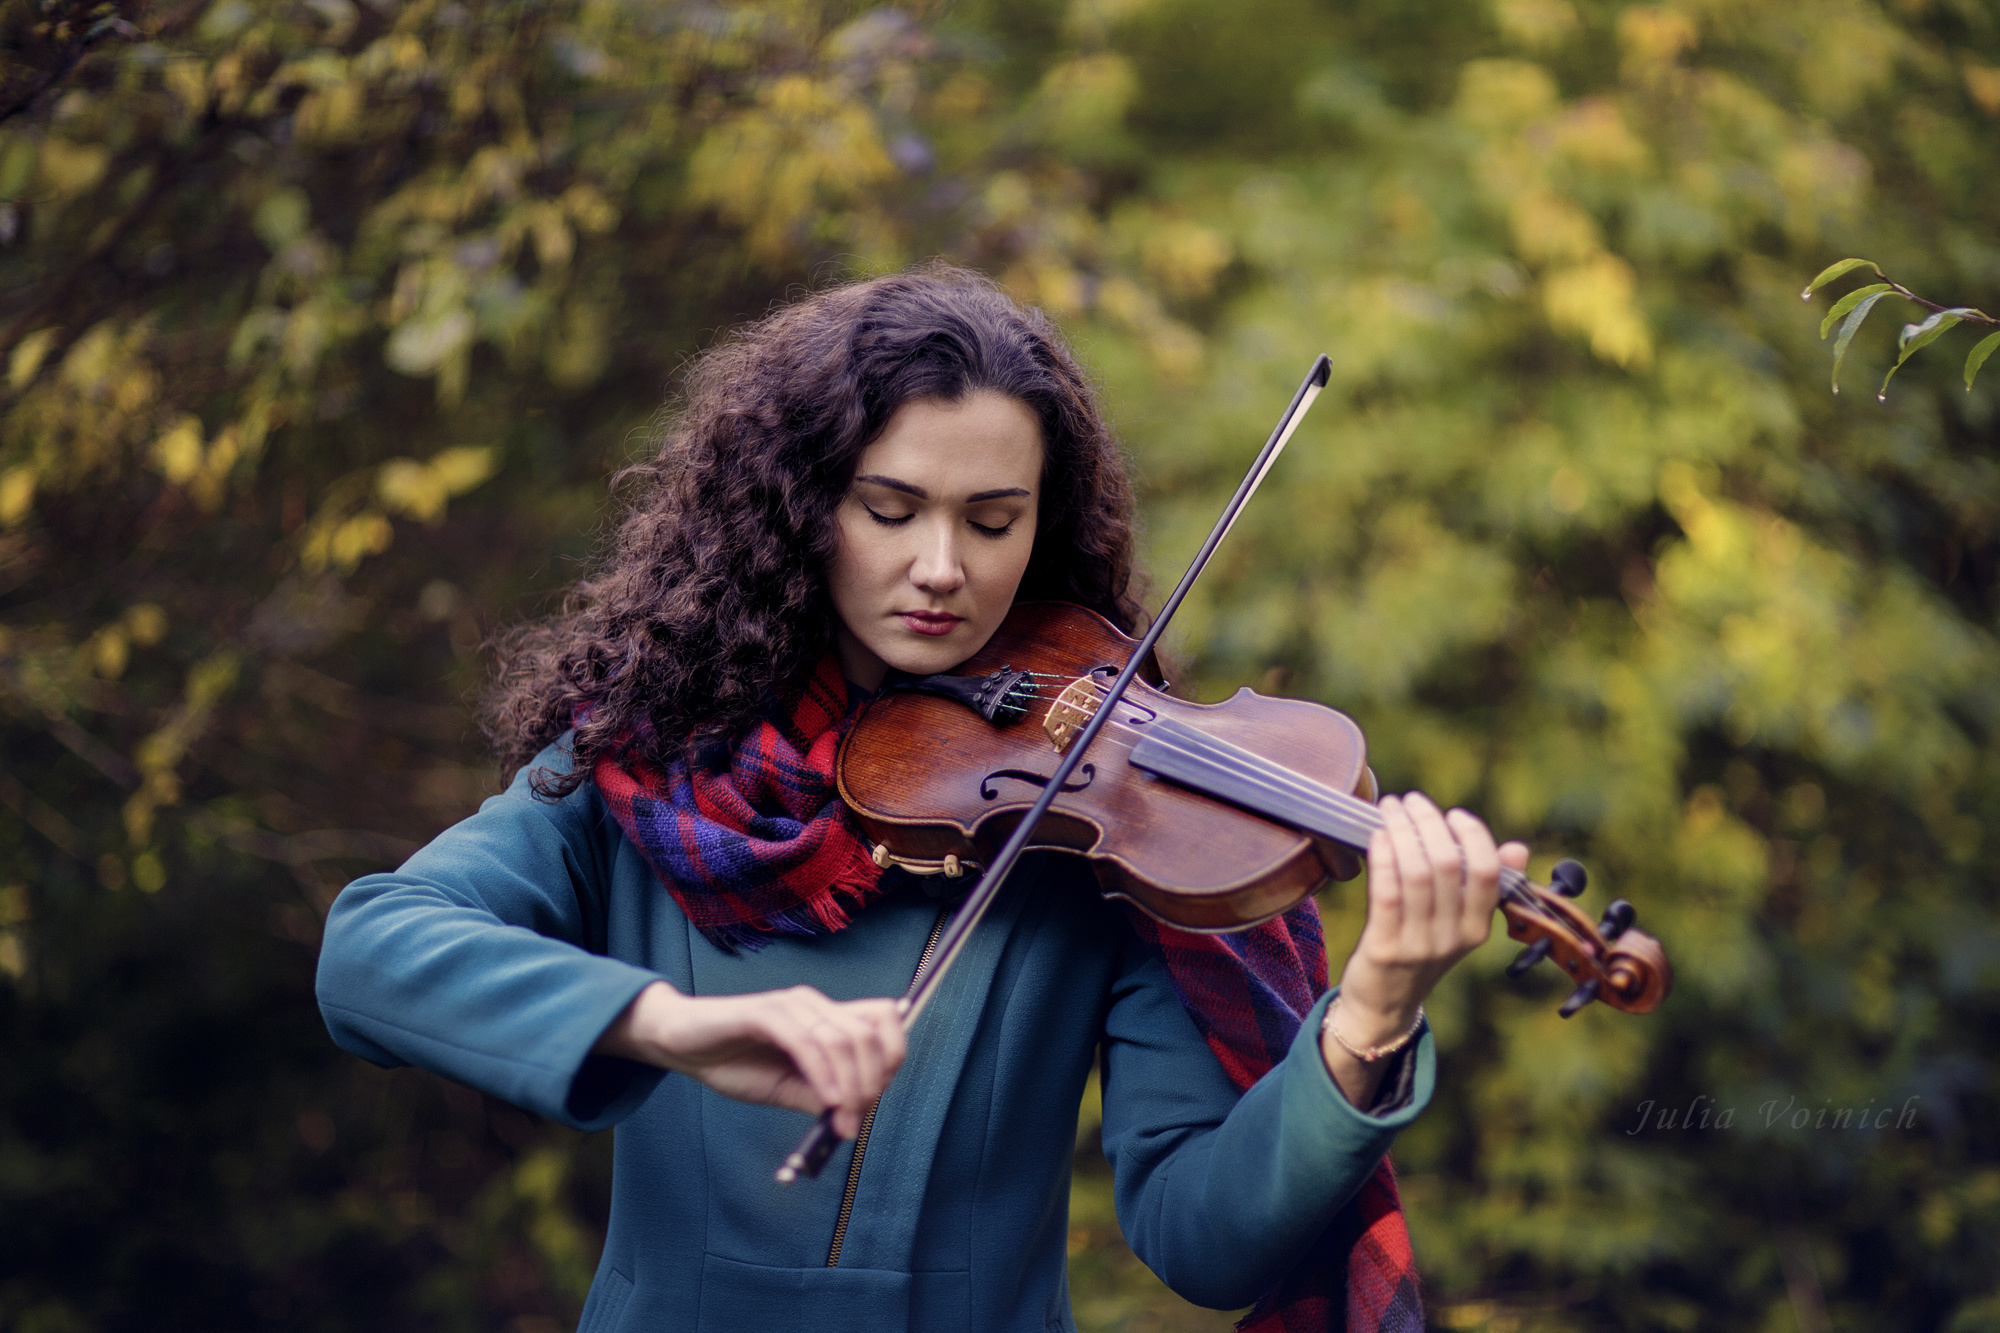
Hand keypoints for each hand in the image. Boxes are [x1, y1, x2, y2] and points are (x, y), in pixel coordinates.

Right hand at [593, 982, 906, 1138]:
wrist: (682, 1044)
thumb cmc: (736, 1063)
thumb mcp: (786, 1089)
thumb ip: (819, 1096)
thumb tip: (853, 1115)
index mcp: (826, 1017)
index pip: (885, 1021)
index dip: (891, 1059)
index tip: (874, 1101)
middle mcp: (815, 1005)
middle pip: (869, 1034)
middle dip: (872, 1081)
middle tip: (855, 1120)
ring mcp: (791, 1005)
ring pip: (842, 1040)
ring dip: (850, 1086)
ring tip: (841, 1120)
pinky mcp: (764, 1012)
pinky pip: (806, 1042)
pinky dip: (823, 1075)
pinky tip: (826, 1102)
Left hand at [1321, 792, 1527, 1106]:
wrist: (1384, 1007)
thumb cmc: (1420, 950)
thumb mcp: (1458, 924)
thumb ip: (1484, 886)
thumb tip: (1517, 848)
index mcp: (1477, 928)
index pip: (1486, 872)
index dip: (1472, 835)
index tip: (1453, 814)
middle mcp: (1453, 938)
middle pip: (1446, 865)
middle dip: (1428, 823)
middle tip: (1412, 801)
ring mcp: (1419, 945)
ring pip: (1414, 873)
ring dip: (1401, 831)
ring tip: (1390, 809)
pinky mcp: (1385, 949)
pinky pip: (1385, 893)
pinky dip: (1382, 857)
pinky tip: (1377, 836)